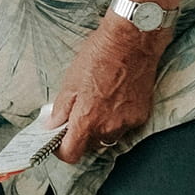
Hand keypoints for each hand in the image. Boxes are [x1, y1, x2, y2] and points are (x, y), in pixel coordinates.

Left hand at [50, 21, 163, 162]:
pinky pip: (125, 126)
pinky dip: (117, 118)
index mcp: (87, 120)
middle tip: (77, 114)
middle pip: (90, 146)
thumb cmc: (99, 56)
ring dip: (100, 128)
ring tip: (98, 103)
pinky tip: (114, 98)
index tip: (58, 140)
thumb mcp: (70, 81)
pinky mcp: (141, 115)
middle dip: (81, 135)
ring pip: (109, 137)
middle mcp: (109, 127)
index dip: (62, 150)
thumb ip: (61, 109)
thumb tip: (52, 126)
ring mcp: (127, 122)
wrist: (132, 41)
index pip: (72, 154)